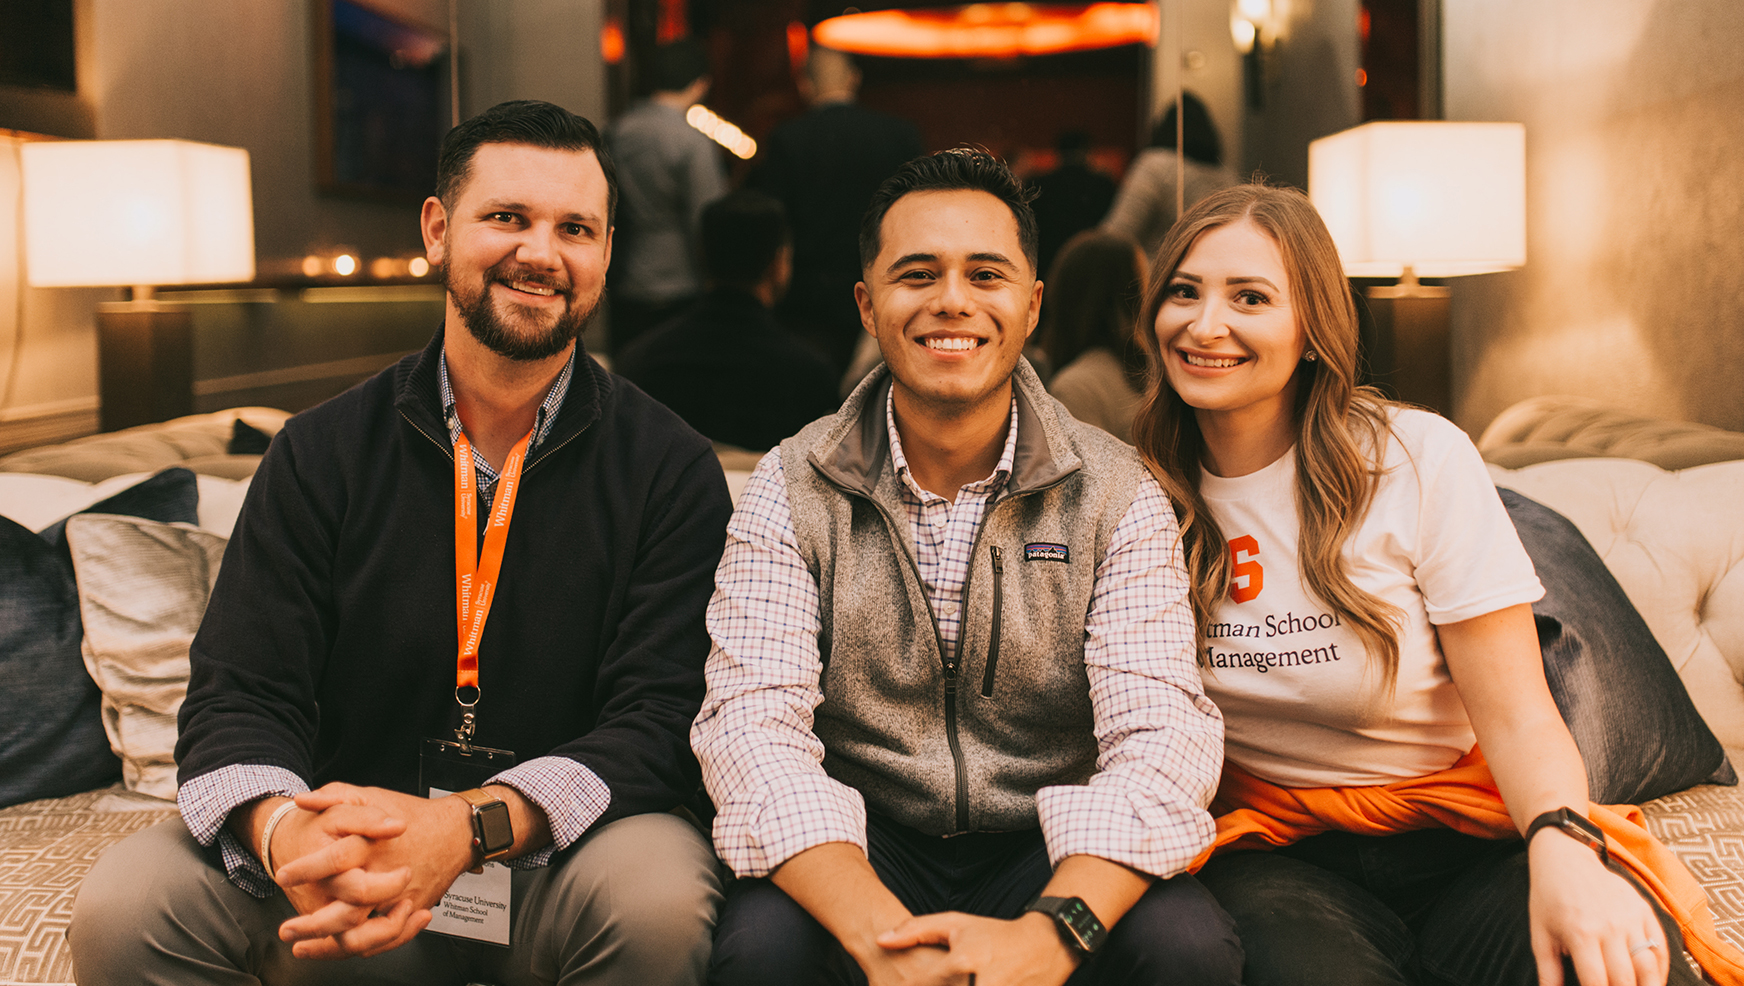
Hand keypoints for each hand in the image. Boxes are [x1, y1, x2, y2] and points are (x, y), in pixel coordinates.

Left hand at [271, 783, 474, 958]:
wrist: (456, 832)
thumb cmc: (413, 814)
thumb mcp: (371, 796)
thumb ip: (334, 795)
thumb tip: (302, 801)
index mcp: (374, 846)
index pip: (334, 862)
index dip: (304, 871)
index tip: (283, 876)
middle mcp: (387, 877)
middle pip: (345, 913)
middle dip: (310, 926)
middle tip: (288, 929)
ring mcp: (400, 900)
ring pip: (361, 937)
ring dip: (328, 947)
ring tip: (304, 947)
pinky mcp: (409, 912)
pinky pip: (382, 941)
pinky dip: (358, 948)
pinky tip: (338, 946)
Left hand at [876, 911, 1078, 985]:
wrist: (1045, 947)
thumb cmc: (994, 935)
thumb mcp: (956, 924)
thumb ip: (915, 930)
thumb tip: (880, 940)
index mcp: (963, 961)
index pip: (921, 983)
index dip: (909, 983)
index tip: (904, 980)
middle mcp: (980, 983)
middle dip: (924, 985)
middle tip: (937, 977)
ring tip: (961, 978)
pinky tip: (968, 983)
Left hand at [1529, 832, 1669, 985]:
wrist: (1566, 858)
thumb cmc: (1549, 899)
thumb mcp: (1540, 934)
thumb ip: (1548, 971)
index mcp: (1581, 934)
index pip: (1597, 982)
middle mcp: (1610, 926)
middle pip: (1626, 979)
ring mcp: (1631, 918)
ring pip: (1650, 967)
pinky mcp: (1644, 910)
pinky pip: (1662, 948)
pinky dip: (1661, 970)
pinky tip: (1653, 982)